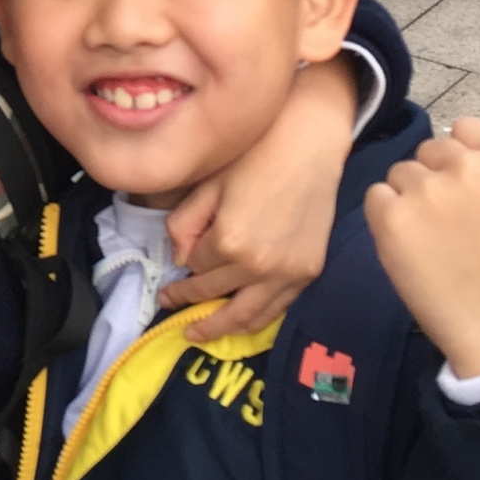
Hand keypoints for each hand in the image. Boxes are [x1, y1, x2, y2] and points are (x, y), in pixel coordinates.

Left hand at [160, 53, 356, 339]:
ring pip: (249, 316)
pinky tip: (240, 320)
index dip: (182, 263)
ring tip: (198, 334)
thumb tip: (179, 258)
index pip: (194, 266)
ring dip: (220, 329)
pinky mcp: (309, 272)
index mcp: (230, 242)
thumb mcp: (208, 183)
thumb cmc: (255, 154)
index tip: (170, 271)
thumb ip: (185, 223)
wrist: (311, 144)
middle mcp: (259, 267)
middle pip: (216, 295)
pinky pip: (278, 308)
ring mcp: (288, 274)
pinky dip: (256, 318)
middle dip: (188, 303)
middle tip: (168, 307)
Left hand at [365, 119, 479, 379]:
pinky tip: (410, 248)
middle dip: (433, 179)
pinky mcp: (393, 218)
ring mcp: (428, 191)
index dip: (459, 160)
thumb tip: (469, 149)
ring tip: (432, 241)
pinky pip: (375, 198)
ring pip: (399, 174)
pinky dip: (386, 220)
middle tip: (448, 223)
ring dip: (408, 200)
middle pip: (428, 150)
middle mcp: (468, 166)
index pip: (463, 129)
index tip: (465, 189)